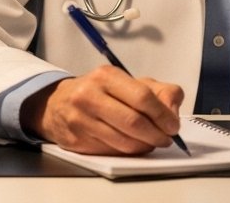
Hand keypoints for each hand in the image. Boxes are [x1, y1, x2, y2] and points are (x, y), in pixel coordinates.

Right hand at [21, 65, 183, 154]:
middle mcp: (89, 96)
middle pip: (133, 122)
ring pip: (124, 141)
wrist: (57, 104)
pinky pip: (112, 152)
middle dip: (156, 134)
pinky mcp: (77, 141)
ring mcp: (81, 120)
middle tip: (166, 138)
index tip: (173, 126)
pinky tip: (133, 145)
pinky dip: (129, 152)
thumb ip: (158, 91)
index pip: (142, 97)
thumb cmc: (99, 92)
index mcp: (106, 76)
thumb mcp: (127, 82)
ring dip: (145, 146)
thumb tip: (173, 110)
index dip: (162, 115)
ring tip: (151, 142)